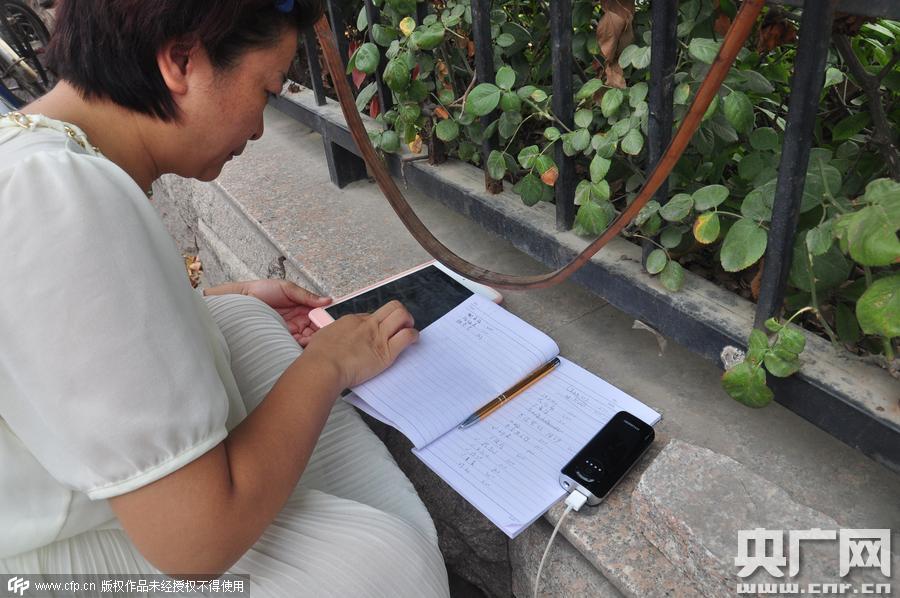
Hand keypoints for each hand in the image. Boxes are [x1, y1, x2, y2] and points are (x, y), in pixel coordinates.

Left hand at [204, 280, 330, 346]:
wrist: (241, 299)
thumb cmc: (261, 290)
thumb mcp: (287, 288)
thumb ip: (307, 296)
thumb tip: (327, 299)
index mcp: (302, 307)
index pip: (319, 315)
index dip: (327, 319)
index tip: (332, 322)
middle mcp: (299, 320)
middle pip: (316, 329)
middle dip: (321, 332)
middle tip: (325, 334)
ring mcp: (291, 330)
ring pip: (308, 338)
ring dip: (313, 340)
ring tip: (315, 339)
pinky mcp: (282, 338)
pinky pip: (295, 343)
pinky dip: (302, 345)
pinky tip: (304, 343)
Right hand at [301, 300, 418, 387]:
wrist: (323, 367)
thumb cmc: (318, 357)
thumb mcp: (322, 336)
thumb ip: (333, 335)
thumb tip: (334, 337)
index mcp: (352, 320)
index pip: (372, 315)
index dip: (378, 322)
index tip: (378, 330)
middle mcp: (368, 324)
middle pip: (391, 307)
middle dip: (399, 313)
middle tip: (400, 324)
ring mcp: (378, 336)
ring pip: (402, 316)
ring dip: (408, 322)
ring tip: (407, 331)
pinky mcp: (386, 351)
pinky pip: (407, 336)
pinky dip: (413, 336)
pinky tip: (412, 341)